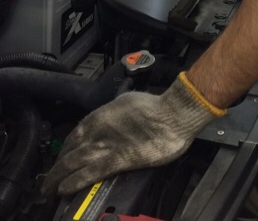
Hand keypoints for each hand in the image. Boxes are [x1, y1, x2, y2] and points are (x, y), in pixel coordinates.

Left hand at [42, 72, 224, 196]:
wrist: (174, 115)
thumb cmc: (156, 107)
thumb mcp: (128, 103)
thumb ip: (115, 115)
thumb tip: (111, 124)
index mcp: (101, 115)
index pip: (74, 135)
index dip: (64, 149)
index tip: (61, 160)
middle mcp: (98, 129)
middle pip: (69, 151)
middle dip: (56, 167)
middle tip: (48, 181)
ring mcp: (106, 145)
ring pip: (72, 163)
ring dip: (57, 177)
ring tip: (49, 189)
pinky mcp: (118, 160)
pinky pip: (89, 173)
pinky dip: (74, 181)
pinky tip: (64, 189)